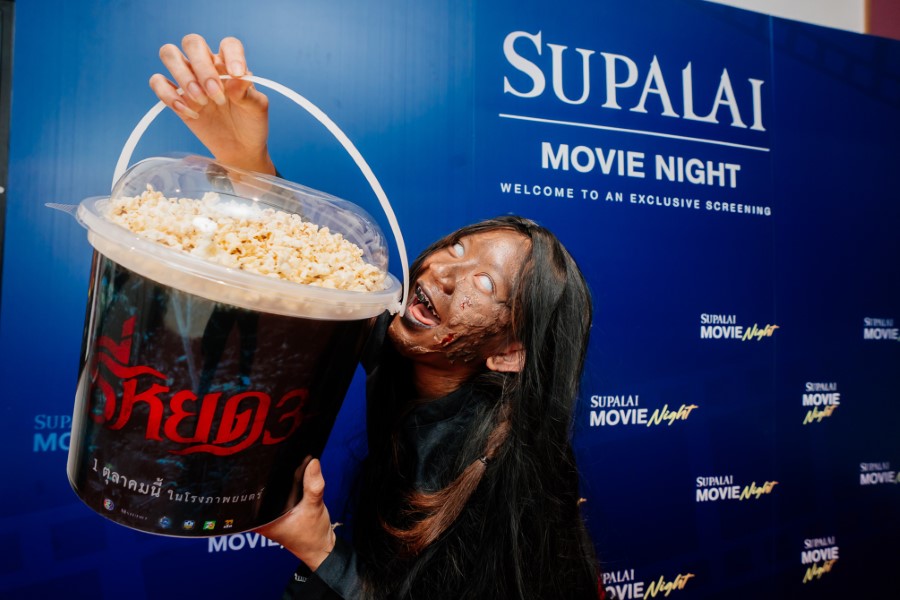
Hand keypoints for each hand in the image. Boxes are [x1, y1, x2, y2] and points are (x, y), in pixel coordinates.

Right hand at [149, 34, 274, 173]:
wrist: (239, 148)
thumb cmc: (250, 123)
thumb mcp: (257, 109)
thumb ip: (248, 93)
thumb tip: (236, 78)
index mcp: (230, 63)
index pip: (228, 45)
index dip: (232, 55)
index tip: (237, 75)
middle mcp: (207, 66)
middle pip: (192, 42)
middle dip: (202, 67)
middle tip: (216, 95)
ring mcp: (189, 79)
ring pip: (169, 54)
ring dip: (183, 76)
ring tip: (202, 102)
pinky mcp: (175, 96)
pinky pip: (157, 82)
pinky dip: (169, 95)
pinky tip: (190, 112)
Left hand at [257, 458, 336, 570]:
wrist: (320, 547)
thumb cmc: (313, 536)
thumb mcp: (314, 508)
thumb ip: (312, 486)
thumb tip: (312, 463)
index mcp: (259, 521)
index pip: (250, 494)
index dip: (256, 476)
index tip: (264, 461)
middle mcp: (259, 518)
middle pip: (258, 489)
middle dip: (268, 475)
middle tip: (276, 458)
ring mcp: (268, 515)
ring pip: (268, 490)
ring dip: (277, 479)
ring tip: (282, 463)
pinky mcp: (277, 510)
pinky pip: (277, 493)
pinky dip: (284, 485)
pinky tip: (290, 476)